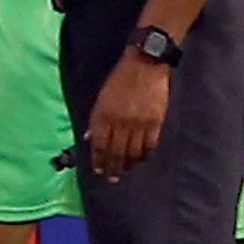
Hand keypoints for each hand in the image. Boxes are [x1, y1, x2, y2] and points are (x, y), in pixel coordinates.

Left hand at [86, 50, 171, 180]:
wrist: (145, 65)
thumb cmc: (120, 79)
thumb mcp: (102, 97)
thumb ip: (96, 119)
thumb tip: (89, 138)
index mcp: (104, 115)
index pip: (99, 145)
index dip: (98, 160)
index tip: (99, 170)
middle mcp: (120, 123)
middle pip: (116, 153)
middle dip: (113, 168)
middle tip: (112, 178)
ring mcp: (138, 125)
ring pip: (133, 153)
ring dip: (129, 165)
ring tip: (126, 170)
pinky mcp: (155, 123)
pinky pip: (149, 146)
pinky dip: (145, 156)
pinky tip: (141, 159)